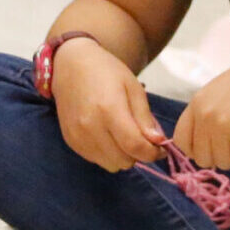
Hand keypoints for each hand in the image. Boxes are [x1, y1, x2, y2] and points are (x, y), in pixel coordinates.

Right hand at [49, 36, 169, 171]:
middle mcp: (89, 126)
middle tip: (139, 138)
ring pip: (110, 164)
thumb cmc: (106, 72)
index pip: (136, 147)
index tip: (160, 148)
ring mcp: (77, 135)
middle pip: (124, 160)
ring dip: (121, 156)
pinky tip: (106, 135)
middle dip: (137, 153)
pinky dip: (106, 153)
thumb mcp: (133, 88)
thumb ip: (145, 118)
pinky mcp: (70, 140)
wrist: (70, 64)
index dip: (153, 153)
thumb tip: (158, 143)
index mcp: (108, 110)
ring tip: (121, 136)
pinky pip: (95, 160)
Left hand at [176, 38, 229, 169]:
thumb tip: (207, 149)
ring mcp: (220, 124)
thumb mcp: (219, 94)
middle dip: (221, 157)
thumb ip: (208, 117)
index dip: (197, 150)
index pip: (181, 141)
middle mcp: (203, 115)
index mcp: (196, 104)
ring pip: (223, 162)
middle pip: (202, 158)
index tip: (215, 148)